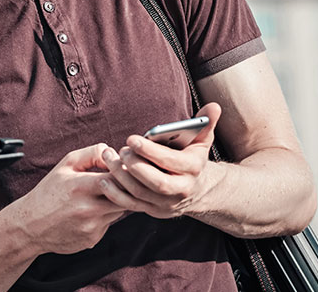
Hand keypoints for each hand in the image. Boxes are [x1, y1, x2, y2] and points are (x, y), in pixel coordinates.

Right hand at [1, 144, 128, 255]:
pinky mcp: (92, 239)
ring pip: (119, 211)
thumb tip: (115, 154)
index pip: (117, 177)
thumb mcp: (65, 165)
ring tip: (99, 196)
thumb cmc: (50, 191)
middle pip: (124, 196)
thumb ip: (92, 153)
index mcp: (80, 186)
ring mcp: (91, 226)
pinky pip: (108, 224)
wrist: (31, 225)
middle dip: (124, 187)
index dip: (123, 172)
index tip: (119, 169)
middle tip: (117, 181)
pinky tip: (88, 213)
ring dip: (116, 202)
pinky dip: (104, 216)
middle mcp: (87, 209)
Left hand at [99, 102, 221, 218]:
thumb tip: (214, 106)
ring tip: (108, 158)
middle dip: (135, 166)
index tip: (132, 139)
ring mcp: (166, 203)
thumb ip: (206, 123)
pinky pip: (131, 205)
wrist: (196, 189)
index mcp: (193, 169)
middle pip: (157, 183)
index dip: (151, 151)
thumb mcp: (202, 141)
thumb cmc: (193, 157)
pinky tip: (104, 179)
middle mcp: (182, 190)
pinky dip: (115, 195)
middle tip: (119, 151)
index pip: (172, 162)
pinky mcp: (153, 210)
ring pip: (141, 193)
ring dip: (121, 177)